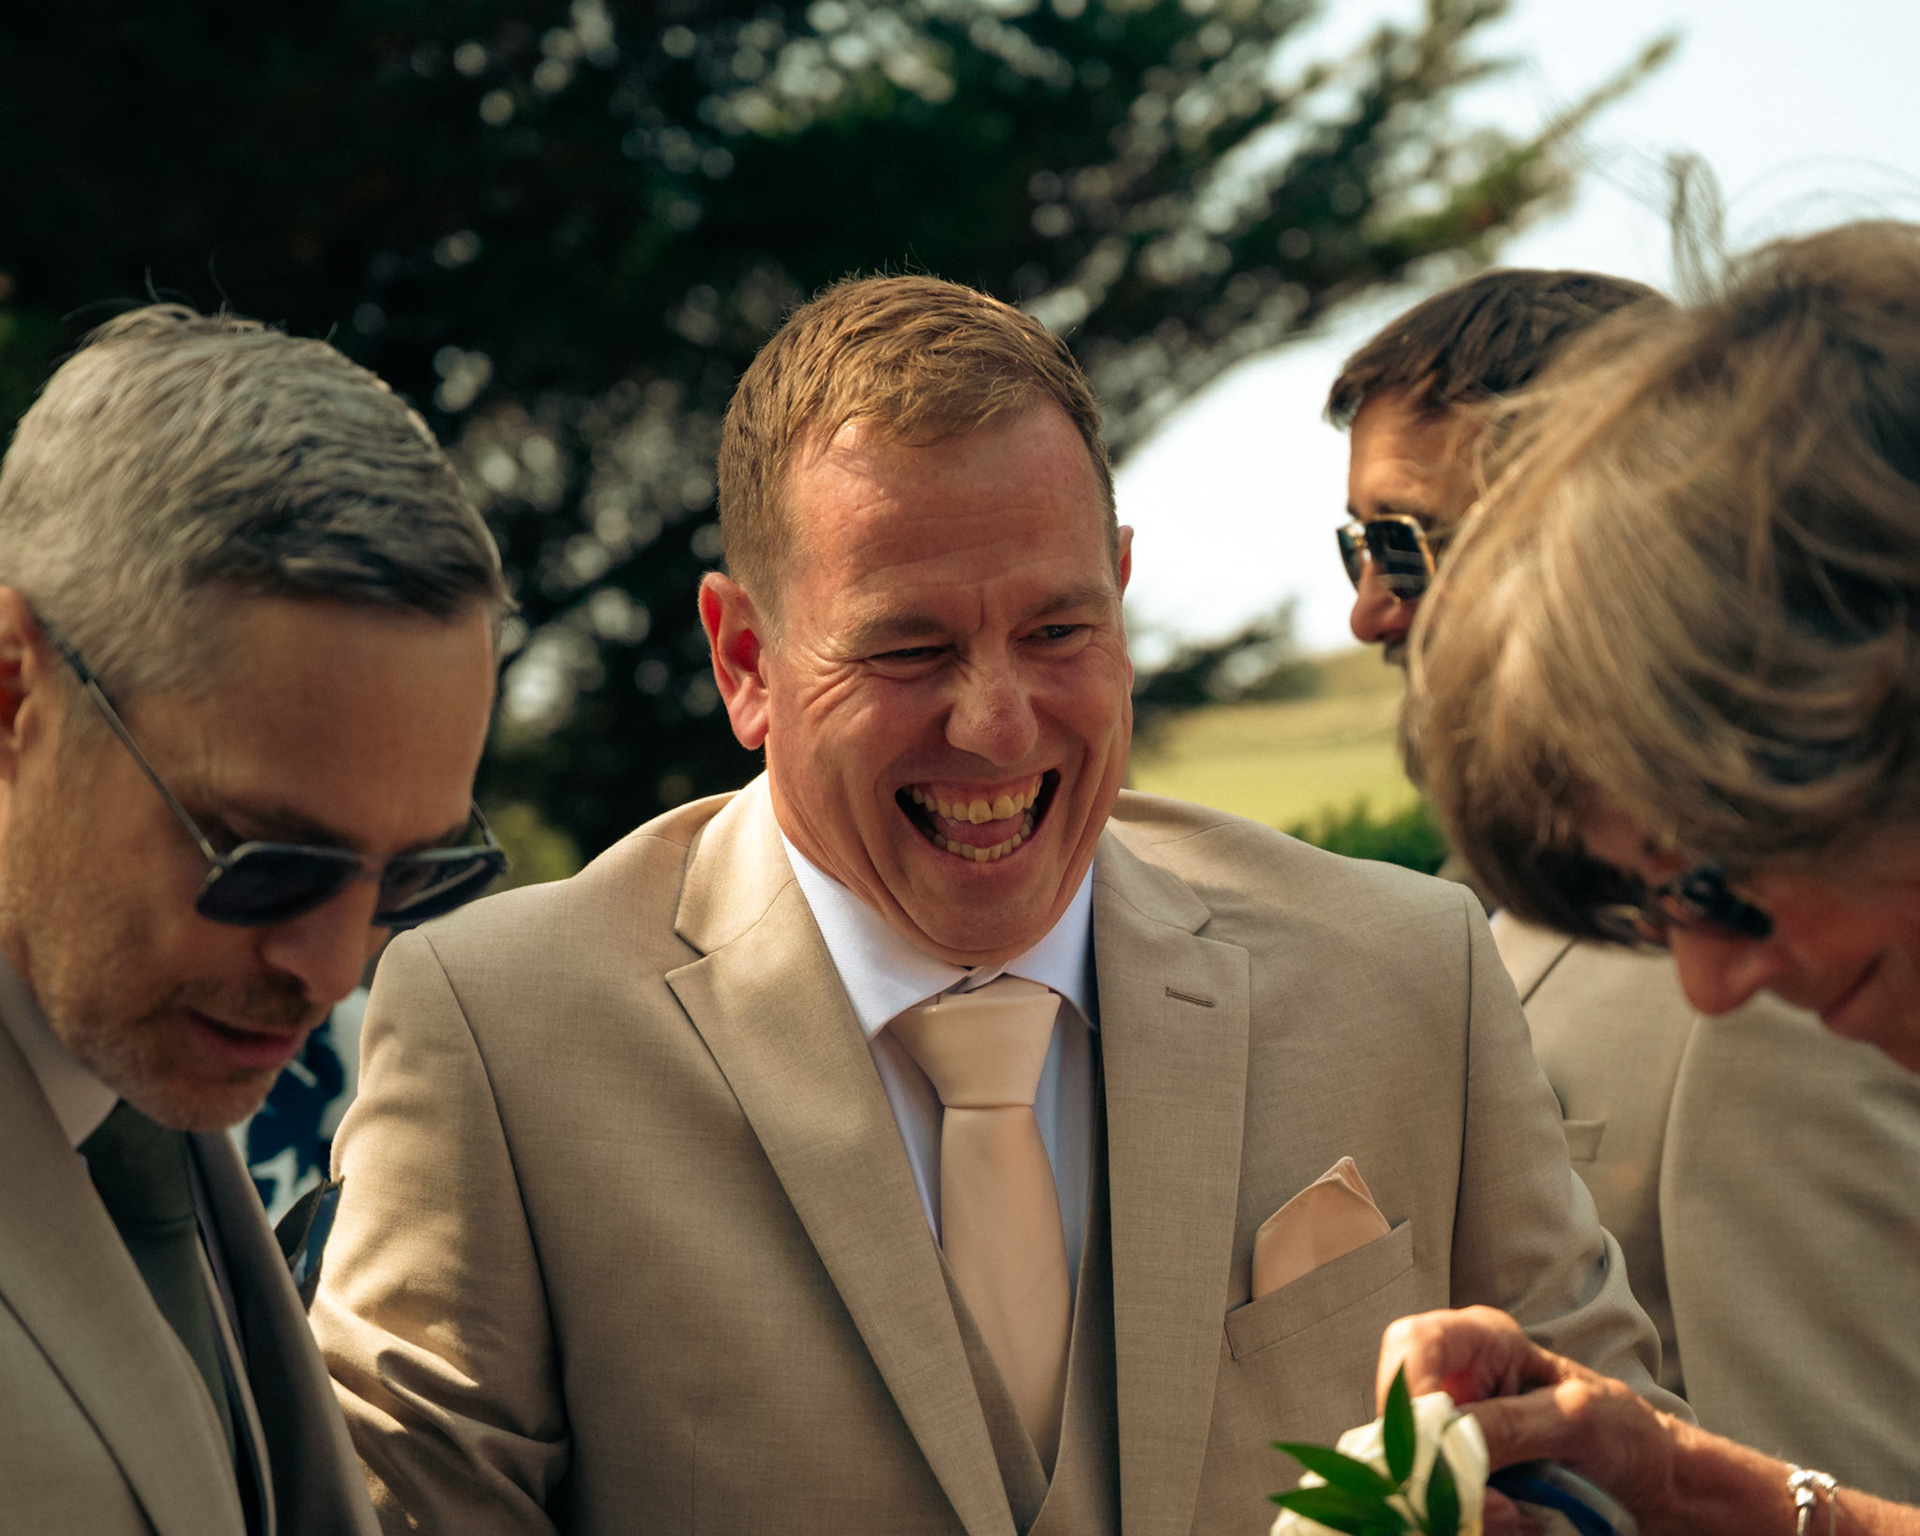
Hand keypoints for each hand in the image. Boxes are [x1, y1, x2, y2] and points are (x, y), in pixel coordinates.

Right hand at [1379, 1308, 1682, 1529]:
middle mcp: (1457, 1386)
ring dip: (1458, 1505)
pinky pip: (1442, 1505)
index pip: (1413, 1343)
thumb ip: (1509, 1425)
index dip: (1407, 1387)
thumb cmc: (1625, 1432)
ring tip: (1520, 1516)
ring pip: (1416, 1471)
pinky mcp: (1464, 1482)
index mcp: (1481, 1343)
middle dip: (1433, 1464)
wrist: (1654, 1489)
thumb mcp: (1576, 1419)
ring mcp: (1456, 1437)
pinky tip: (1518, 1521)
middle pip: (1399, 1415)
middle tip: (1484, 1501)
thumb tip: (1443, 1444)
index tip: (1430, 1440)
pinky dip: (1472, 1522)